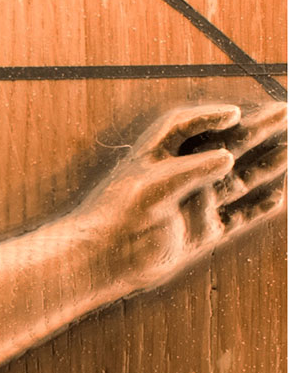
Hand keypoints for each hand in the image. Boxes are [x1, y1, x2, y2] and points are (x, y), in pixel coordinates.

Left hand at [76, 101, 285, 291]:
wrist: (103, 261)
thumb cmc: (119, 219)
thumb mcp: (154, 187)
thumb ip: (191, 170)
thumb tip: (228, 157)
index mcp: (158, 159)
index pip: (186, 127)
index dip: (210, 117)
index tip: (235, 114)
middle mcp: (179, 179)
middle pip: (223, 148)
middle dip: (255, 130)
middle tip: (285, 111)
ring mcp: (193, 206)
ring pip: (238, 181)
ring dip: (265, 165)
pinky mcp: (201, 234)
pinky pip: (237, 218)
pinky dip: (258, 209)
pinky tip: (280, 197)